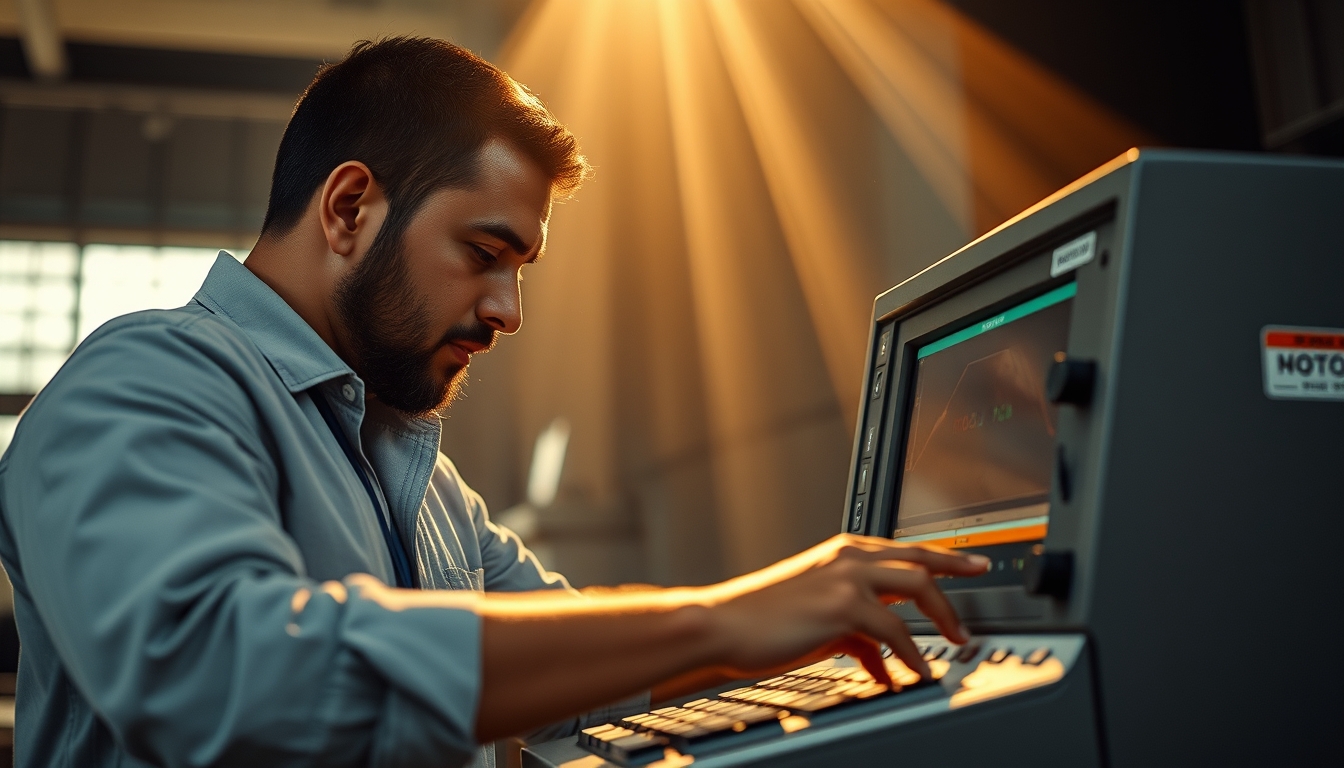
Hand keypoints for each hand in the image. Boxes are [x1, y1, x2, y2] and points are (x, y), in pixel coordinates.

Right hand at [700, 534, 988, 685]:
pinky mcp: (842, 606)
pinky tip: (914, 673)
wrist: (724, 625)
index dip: (944, 557)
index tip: (973, 563)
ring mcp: (846, 578)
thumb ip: (855, 632)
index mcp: (842, 553)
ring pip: (916, 589)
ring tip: (953, 647)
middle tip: (980, 594)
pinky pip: (895, 631)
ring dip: (942, 620)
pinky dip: (911, 655)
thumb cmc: (762, 623)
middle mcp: (848, 557)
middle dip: (957, 577)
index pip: (904, 549)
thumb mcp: (817, 619)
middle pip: (920, 561)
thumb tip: (882, 660)